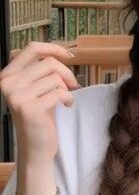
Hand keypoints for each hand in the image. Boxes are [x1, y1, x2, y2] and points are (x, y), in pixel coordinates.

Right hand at [0, 42, 79, 162]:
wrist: (35, 146)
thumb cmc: (40, 116)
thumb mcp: (38, 88)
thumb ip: (42, 71)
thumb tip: (64, 53)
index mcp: (8, 75)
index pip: (32, 48)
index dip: (54, 48)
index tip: (70, 55)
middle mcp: (8, 83)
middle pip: (49, 63)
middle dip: (67, 73)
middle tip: (73, 85)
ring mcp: (16, 95)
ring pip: (56, 78)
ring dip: (67, 88)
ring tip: (65, 99)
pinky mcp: (29, 108)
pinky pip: (60, 92)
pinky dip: (69, 99)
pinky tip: (66, 106)